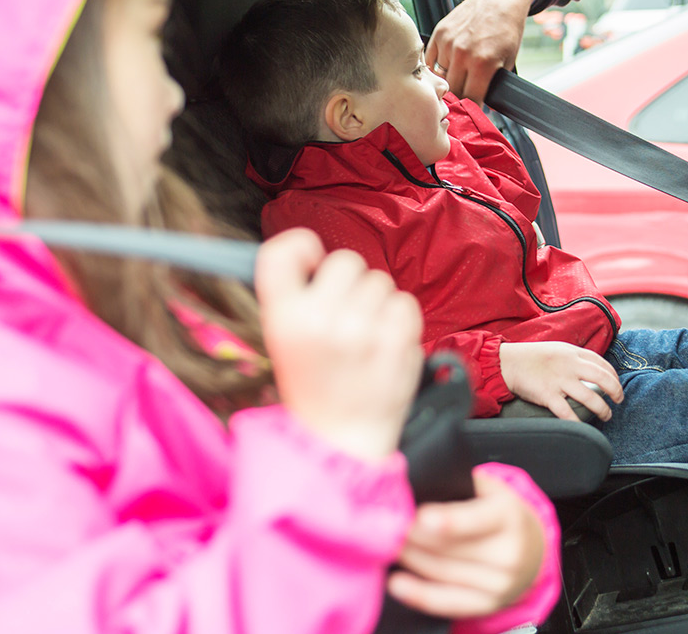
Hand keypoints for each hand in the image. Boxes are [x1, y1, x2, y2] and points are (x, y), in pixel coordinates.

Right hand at [254, 229, 424, 460]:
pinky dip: (400, 319)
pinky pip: (405, 302)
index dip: (302, 246)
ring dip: (377, 302)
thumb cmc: (314, 387)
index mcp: (282, 317)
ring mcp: (361, 330)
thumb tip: (320, 256)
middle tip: (344, 317)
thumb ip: (296, 297)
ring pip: (380, 281)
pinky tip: (385, 343)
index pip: (283, 251)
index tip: (313, 263)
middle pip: (346, 260)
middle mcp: (320, 319)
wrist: (340, 441)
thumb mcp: (282, 341)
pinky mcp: (396, 341)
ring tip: (364, 337)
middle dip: (350, 283)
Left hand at [386, 470, 545, 617]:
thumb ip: (461, 483)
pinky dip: (418, 594)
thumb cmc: (502, 514)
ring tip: (388, 544)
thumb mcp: (491, 489)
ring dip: (409, 558)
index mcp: (508, 515)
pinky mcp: (487, 605)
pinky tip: (398, 583)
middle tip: (387, 525)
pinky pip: (446, 601)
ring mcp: (500, 583)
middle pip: (449, 547)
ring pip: (441, 571)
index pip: (476, 518)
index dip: (448, 520)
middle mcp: (508, 552)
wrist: (533, 551)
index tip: (420, 516)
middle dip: (412, 536)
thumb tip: (420, 482)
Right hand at [426, 0, 536, 102]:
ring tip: (458, 76)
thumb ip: (494, 84)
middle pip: (452, 90)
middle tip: (465, 95)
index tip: (473, 109)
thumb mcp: (508, 60)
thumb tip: (485, 106)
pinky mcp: (439, 33)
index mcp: (483, 63)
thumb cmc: (507, 27)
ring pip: (440, 76)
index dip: (472, 107)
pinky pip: (431, 60)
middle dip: (459, 96)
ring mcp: (449, 43)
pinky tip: (447, 66)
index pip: (470, 99)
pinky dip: (437, 66)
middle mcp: (463, 53)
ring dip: (448, 80)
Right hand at [498, 341, 622, 420]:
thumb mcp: (557, 350)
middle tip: (618, 400)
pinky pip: (567, 412)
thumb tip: (591, 370)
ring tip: (606, 414)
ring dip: (602, 409)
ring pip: (590, 397)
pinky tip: (583, 426)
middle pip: (603, 378)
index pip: (602, 363)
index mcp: (572, 353)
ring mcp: (559, 380)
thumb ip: (574, 358)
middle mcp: (569, 365)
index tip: (616, 385)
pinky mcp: (548, 395)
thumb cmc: (531, 357)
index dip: (614, 375)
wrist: (507, 362)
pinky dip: (577, 421)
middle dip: (616, 391)